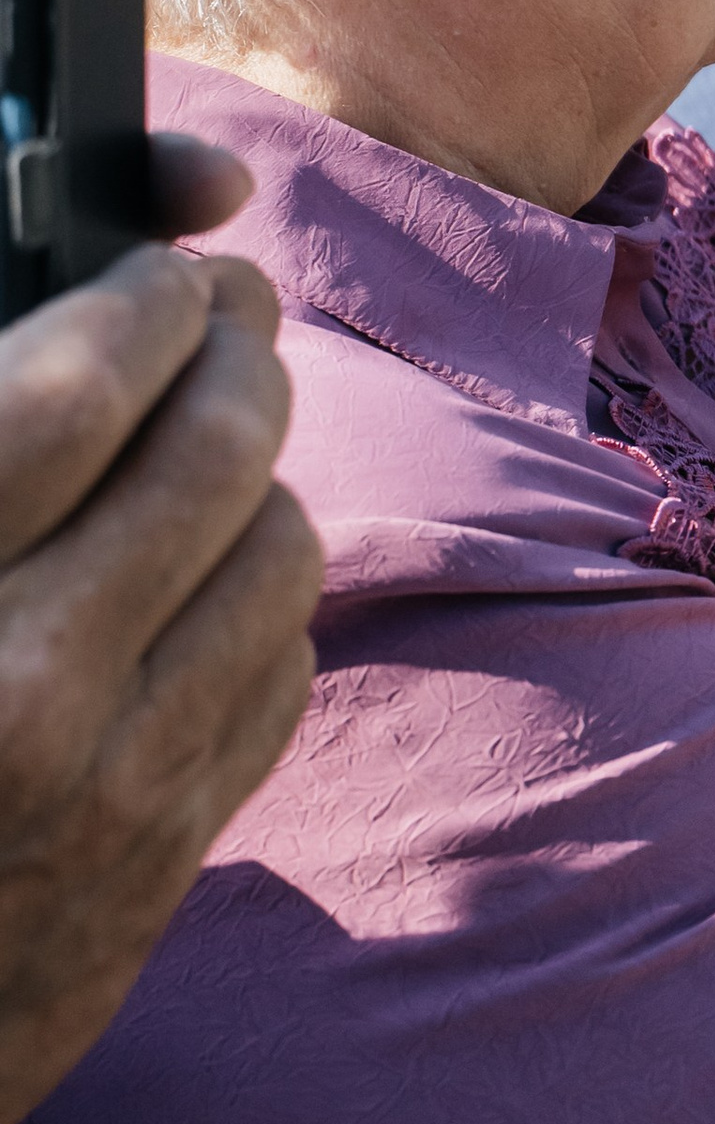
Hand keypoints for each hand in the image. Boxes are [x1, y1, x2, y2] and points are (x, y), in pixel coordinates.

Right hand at [0, 204, 322, 1123]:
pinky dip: (255, 603)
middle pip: (212, 447)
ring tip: (205, 450)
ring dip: (257, 474)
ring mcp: (104, 782)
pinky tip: (196, 589)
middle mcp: (14, 684)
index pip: (74, 386)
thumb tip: (115, 311)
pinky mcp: (163, 854)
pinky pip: (279, 666)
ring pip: (278, 546)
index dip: (141, 299)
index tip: (161, 268)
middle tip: (223, 317)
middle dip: (236, 354)